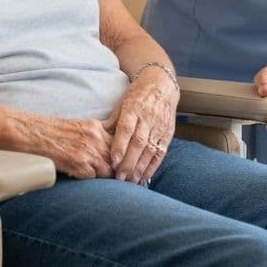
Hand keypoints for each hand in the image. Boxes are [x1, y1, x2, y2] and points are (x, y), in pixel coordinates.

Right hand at [41, 117, 114, 178]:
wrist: (32, 134)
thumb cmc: (50, 132)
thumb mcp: (77, 127)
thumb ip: (94, 136)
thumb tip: (108, 151)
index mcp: (95, 127)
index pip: (120, 143)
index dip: (120, 156)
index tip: (120, 165)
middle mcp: (95, 137)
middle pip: (118, 158)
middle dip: (116, 168)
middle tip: (115, 178)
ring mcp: (88, 150)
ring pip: (108, 170)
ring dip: (103, 176)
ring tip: (98, 180)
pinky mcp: (79, 163)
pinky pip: (94, 177)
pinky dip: (89, 179)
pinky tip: (80, 176)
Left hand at [106, 69, 178, 183]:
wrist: (162, 85)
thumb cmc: (137, 95)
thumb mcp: (122, 103)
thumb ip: (112, 122)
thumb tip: (98, 138)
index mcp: (133, 109)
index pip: (126, 129)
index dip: (120, 147)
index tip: (113, 162)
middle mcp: (148, 118)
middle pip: (138, 143)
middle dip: (129, 162)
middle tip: (120, 178)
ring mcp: (159, 126)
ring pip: (150, 150)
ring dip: (140, 167)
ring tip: (130, 181)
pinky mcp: (168, 133)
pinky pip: (161, 152)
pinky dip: (153, 166)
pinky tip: (144, 176)